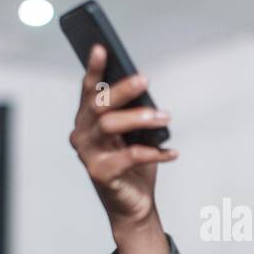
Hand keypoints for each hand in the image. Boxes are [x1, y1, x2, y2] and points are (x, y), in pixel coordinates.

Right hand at [69, 43, 177, 231]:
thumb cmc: (132, 165)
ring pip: (109, 126)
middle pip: (99, 105)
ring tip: (164, 117)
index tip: (101, 48)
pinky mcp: (100, 174)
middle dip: (122, 90)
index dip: (93, 69)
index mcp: (87, 120)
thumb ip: (132, 112)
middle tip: (145, 80)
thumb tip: (143, 87)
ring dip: (140, 118)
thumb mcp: (133, 133)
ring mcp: (88, 155)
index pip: (89, 90)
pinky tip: (172, 151)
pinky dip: (154, 152)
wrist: (132, 205)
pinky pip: (129, 156)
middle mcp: (81, 134)